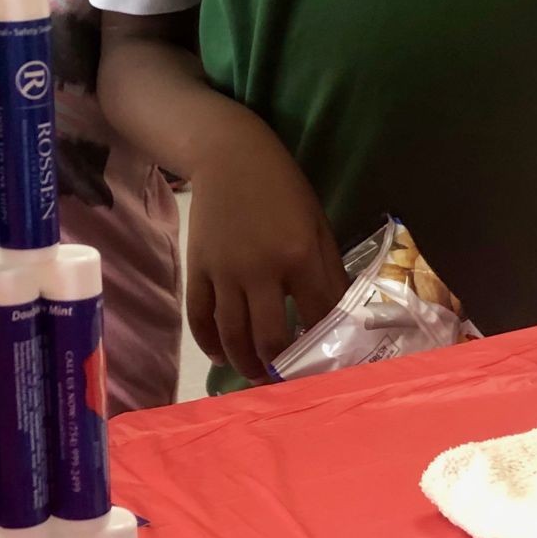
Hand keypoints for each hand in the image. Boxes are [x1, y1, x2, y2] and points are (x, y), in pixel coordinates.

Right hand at [185, 119, 345, 380]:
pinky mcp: (197, 268)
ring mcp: (224, 271)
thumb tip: (339, 315)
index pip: (317, 316)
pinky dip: (210, 343)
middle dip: (280, 368)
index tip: (329, 365)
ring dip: (245, 364)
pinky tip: (222, 356)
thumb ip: (329, 270)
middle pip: (269, 338)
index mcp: (299, 255)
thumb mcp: (318, 223)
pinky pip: (200, 317)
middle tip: (287, 381)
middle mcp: (261, 269)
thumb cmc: (283, 188)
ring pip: (232, 335)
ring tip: (257, 376)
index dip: (325, 346)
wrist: (229, 156)